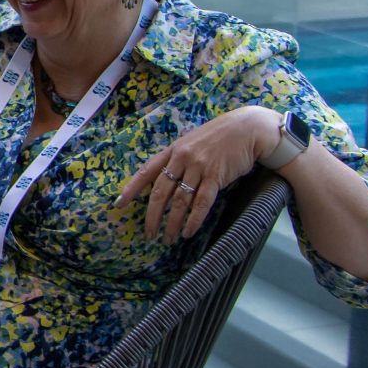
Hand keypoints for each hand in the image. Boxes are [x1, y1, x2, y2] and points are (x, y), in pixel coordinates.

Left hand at [117, 105, 280, 242]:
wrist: (248, 129)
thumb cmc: (219, 138)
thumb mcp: (191, 143)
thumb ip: (177, 161)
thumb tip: (165, 186)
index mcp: (172, 150)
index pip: (146, 172)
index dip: (131, 189)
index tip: (119, 204)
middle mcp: (181, 158)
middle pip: (160, 192)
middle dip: (152, 216)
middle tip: (149, 234)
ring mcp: (198, 167)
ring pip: (179, 201)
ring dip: (173, 223)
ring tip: (169, 238)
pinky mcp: (216, 176)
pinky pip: (201, 202)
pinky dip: (193, 220)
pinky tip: (188, 232)